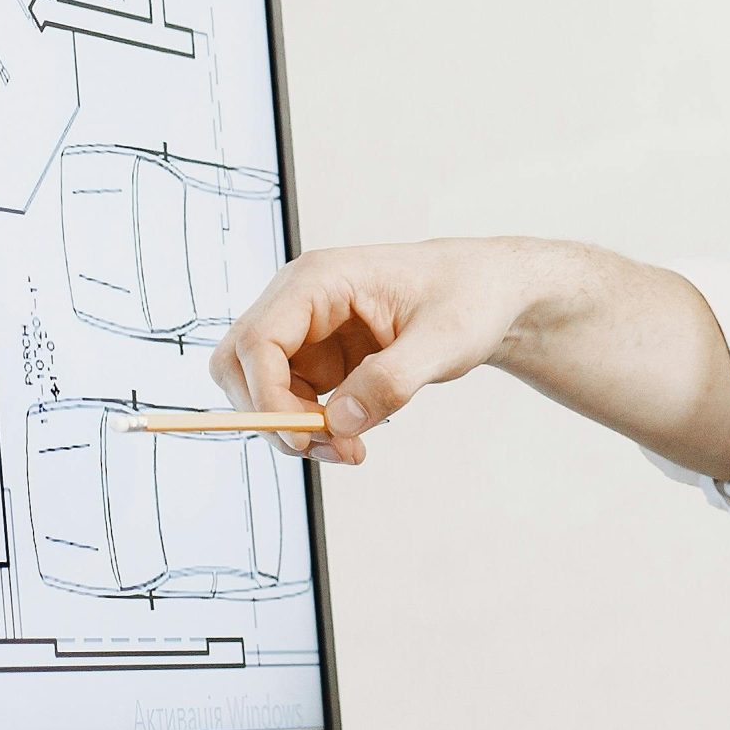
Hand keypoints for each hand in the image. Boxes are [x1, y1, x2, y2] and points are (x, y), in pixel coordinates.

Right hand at [211, 237, 549, 463]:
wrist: (490, 294)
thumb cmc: (469, 297)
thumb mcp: (444, 340)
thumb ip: (391, 381)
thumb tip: (338, 423)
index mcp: (320, 280)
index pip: (257, 342)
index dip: (266, 398)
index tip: (304, 439)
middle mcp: (300, 302)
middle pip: (240, 366)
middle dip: (272, 416)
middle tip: (327, 448)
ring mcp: (306, 332)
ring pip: (261, 392)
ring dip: (294, 430)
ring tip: (352, 450)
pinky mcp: (319, 358)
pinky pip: (290, 402)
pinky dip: (312, 429)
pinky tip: (353, 438)